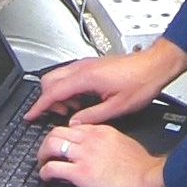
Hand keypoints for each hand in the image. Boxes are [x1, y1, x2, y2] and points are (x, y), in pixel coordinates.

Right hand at [24, 38, 186, 125]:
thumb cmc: (141, 82)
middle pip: (49, 80)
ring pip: (58, 76)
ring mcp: (87, 64)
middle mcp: (83, 67)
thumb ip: (92, 116)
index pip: (53, 92)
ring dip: (59, 93)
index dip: (39, 106)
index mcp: (86, 78)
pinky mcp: (92, 64)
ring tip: (73, 109)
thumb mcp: (117, 107)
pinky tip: (81, 100)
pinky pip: (70, 75)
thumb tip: (74, 123)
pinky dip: (68, 88)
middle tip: (58, 115)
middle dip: (48, 99)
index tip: (31, 116)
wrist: (155, 65)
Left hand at [37, 123, 171, 186]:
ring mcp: (85, 154)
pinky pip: (53, 167)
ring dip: (42, 154)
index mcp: (102, 131)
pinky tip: (45, 176)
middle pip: (57, 131)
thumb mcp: (124, 143)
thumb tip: (99, 150)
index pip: (74, 126)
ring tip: (42, 162)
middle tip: (45, 152)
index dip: (63, 135)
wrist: (150, 179)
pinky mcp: (81, 173)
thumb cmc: (143, 167)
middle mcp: (90, 139)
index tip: (61, 143)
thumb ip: (108, 142)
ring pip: (51, 144)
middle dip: (47, 142)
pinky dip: (44, 171)